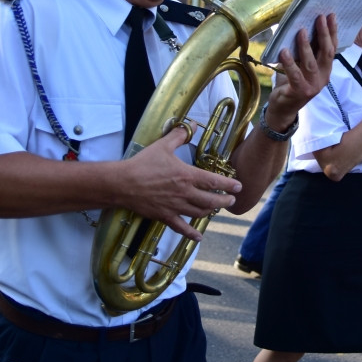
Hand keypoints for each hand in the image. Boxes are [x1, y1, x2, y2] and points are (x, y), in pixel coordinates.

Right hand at [121, 126, 240, 239]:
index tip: (239, 187)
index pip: (213, 182)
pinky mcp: (165, 216)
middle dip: (224, 201)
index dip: (228, 185)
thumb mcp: (163, 145)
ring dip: (210, 212)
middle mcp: (184, 193)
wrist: (123, 183)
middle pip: (210, 200)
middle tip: (231, 201)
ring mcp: (175, 207)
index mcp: (186, 175)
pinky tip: (198, 237)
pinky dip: (191, 233)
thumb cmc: (143, 163)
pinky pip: (181, 228)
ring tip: (216, 209)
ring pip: (199, 213)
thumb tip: (193, 124)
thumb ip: (180, 135)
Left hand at [263, 13, 337, 128]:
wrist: (283, 108)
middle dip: (324, 34)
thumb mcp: (301, 65)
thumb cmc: (291, 83)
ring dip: (305, 46)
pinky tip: (284, 51)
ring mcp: (312, 85)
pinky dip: (289, 63)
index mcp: (325, 69)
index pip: (332, 48)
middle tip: (320, 18)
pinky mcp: (299, 91)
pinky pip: (294, 75)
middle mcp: (323, 77)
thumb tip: (302, 26)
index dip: (332, 31)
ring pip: (311, 63)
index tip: (331, 15)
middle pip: (326, 53)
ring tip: (301, 31)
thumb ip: (305, 51)